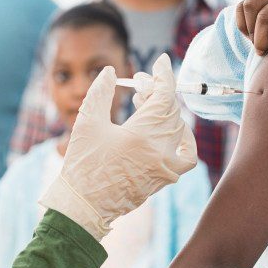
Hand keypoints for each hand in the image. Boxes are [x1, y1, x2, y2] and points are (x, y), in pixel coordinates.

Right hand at [39, 53, 196, 240]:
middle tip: (139, 85)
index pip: (164, 97)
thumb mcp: (86, 123)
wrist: (83, 206)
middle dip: (158, 92)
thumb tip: (111, 71)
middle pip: (171, 111)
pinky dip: (183, 140)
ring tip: (145, 105)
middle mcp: (159, 152)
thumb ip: (100, 92)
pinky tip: (169, 132)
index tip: (162, 61)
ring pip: (180, 130)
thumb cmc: (81, 165)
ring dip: (167, 113)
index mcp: (141, 136)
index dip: (164, 75)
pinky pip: (186, 156)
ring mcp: (165, 168)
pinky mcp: (165, 179)